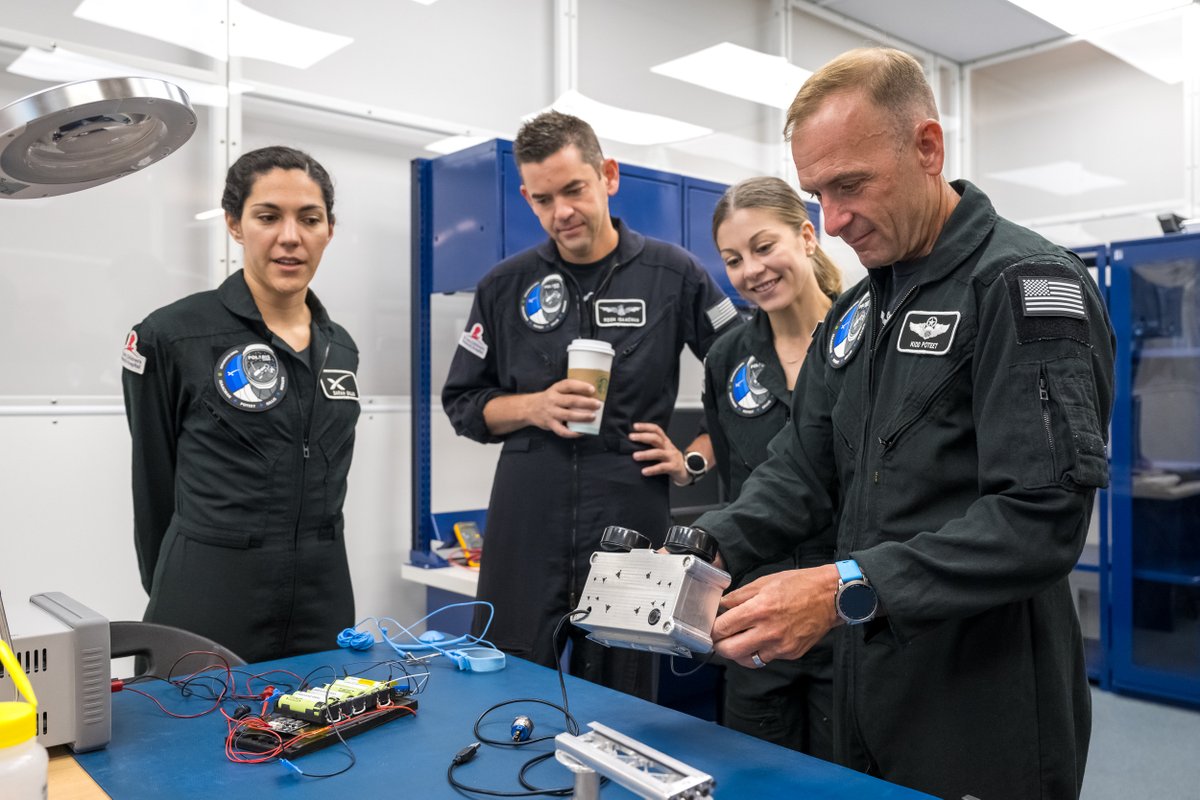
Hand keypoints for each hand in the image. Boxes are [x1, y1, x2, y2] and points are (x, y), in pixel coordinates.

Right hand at [529, 379, 601, 437]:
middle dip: (586, 403)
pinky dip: (572, 433)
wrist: (530, 408)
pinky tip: (581, 432)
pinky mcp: (550, 424)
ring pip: (568, 416)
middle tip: (598, 405)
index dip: (581, 386)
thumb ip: (570, 392)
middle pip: (571, 401)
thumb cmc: (549, 398)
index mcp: (556, 389)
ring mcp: (551, 413)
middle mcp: (553, 400)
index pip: (568, 385)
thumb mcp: (556, 390)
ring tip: (593, 417)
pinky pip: (562, 431)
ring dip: (582, 417)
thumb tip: (592, 395)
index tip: (592, 389)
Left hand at [628, 422, 688, 484]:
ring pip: (658, 453)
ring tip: (635, 456)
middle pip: (656, 438)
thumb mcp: (664, 450)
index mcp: (665, 441)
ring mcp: (671, 457)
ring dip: (645, 454)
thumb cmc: (671, 460)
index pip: (656, 430)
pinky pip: (662, 467)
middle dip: (643, 436)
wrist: (688, 470)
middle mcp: (668, 447)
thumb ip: (653, 446)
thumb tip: (634, 444)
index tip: (635, 426)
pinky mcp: (673, 467)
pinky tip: (644, 471)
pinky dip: (652, 469)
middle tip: (631, 437)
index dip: (646, 426)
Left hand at [711, 564, 840, 668]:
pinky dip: (759, 651)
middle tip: (719, 638)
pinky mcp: (790, 654)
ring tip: (738, 641)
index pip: (723, 628)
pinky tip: (761, 639)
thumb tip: (721, 606)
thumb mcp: (764, 582)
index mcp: (759, 609)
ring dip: (738, 653)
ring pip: (747, 660)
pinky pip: (767, 658)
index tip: (711, 627)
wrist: (830, 597)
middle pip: (729, 650)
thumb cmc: (798, 585)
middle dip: (719, 645)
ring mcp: (780, 646)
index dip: (712, 629)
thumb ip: (739, 597)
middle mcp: (768, 631)